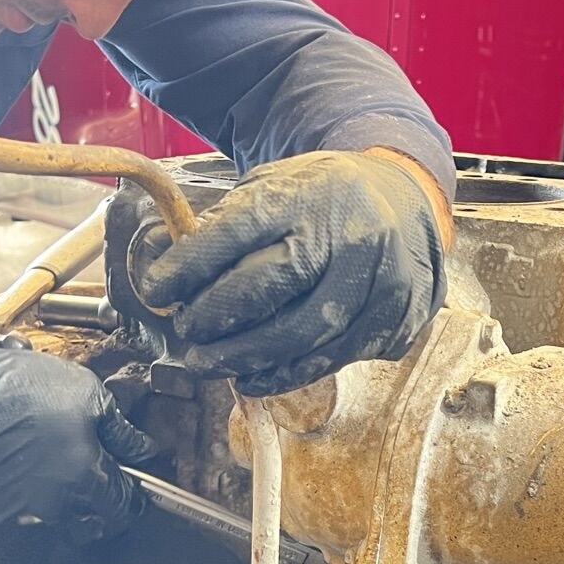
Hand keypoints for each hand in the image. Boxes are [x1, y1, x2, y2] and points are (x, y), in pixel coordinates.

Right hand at [0, 343, 155, 531]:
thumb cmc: (16, 388)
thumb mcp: (84, 391)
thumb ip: (119, 428)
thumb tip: (141, 450)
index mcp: (86, 476)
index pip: (124, 509)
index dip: (134, 498)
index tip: (132, 488)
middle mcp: (57, 503)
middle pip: (92, 522)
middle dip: (100, 506)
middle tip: (97, 479)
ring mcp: (22, 509)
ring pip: (57, 516)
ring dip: (64, 497)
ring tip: (54, 461)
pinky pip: (22, 507)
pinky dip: (28, 491)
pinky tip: (22, 461)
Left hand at [133, 150, 446, 395]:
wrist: (407, 201)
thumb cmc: (325, 198)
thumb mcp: (277, 186)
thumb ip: (226, 222)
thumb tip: (165, 268)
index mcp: (310, 194)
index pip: (237, 232)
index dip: (189, 266)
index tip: (155, 290)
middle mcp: (349, 235)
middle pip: (268, 288)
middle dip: (215, 317)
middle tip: (187, 333)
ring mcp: (380, 280)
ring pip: (301, 335)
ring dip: (243, 358)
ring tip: (208, 364)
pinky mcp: (396, 318)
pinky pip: (331, 358)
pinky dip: (285, 374)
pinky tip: (252, 377)